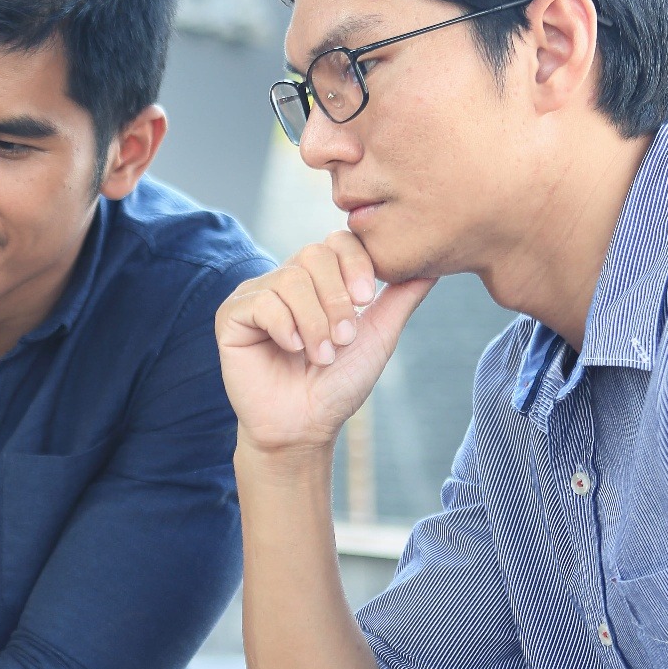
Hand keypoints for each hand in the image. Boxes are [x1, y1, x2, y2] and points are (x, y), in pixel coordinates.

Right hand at [215, 232, 433, 454]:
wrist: (305, 426)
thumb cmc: (338, 385)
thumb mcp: (379, 335)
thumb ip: (401, 297)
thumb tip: (436, 265)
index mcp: (319, 280)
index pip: (338, 242)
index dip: (355, 264)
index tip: (367, 299)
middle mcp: (286, 281)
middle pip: (313, 253)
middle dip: (336, 298)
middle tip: (343, 338)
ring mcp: (257, 296)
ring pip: (290, 279)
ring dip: (314, 321)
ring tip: (320, 355)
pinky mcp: (231, 315)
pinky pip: (262, 302)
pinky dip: (284, 327)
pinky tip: (291, 350)